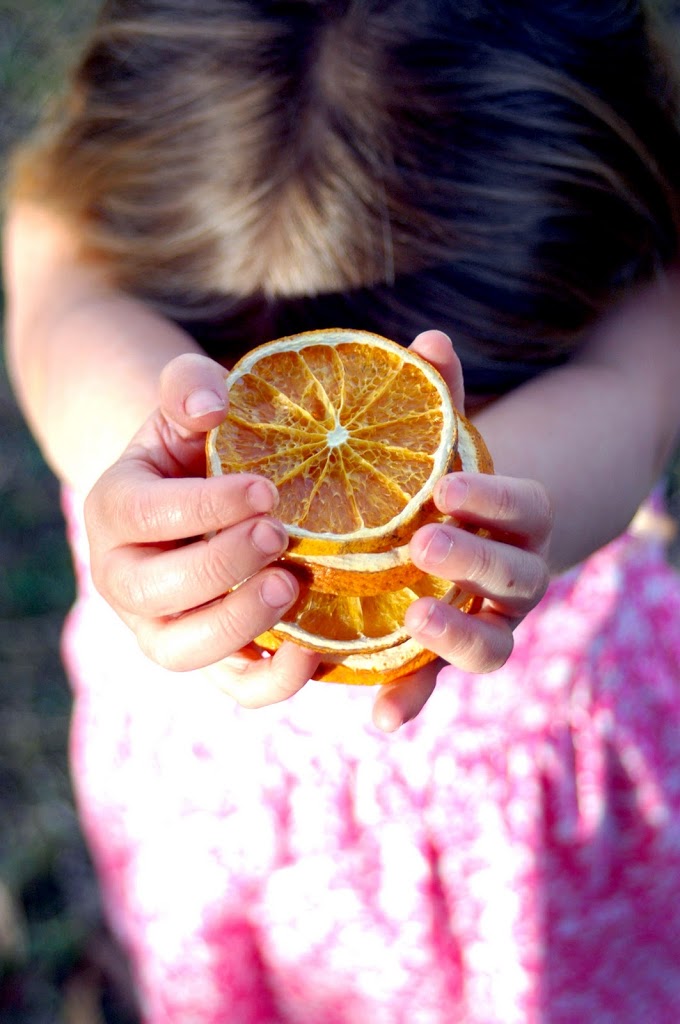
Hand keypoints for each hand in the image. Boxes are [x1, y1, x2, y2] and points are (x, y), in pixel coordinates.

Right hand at [85, 352, 320, 706]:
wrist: (201, 497)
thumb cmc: (198, 446)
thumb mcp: (186, 405)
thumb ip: (188, 385)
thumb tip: (212, 405)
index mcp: (114, 509)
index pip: (144, 514)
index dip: (204, 507)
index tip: (266, 489)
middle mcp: (125, 578)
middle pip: (154, 591)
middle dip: (220, 566)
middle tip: (278, 534)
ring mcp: (162, 626)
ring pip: (183, 650)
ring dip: (240, 623)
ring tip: (293, 583)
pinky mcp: (208, 657)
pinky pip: (231, 689)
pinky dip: (270, 682)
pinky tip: (312, 650)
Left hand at [371, 330, 552, 731]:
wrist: (454, 538)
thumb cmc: (438, 485)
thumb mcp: (436, 442)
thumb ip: (436, 397)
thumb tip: (430, 337)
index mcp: (517, 522)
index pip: (529, 509)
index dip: (496, 501)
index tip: (446, 488)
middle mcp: (513, 579)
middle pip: (516, 578)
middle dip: (475, 561)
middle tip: (424, 543)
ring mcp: (485, 625)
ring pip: (494, 646)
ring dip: (457, 638)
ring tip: (415, 619)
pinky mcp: (445, 658)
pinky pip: (437, 686)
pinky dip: (413, 699)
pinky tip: (378, 716)